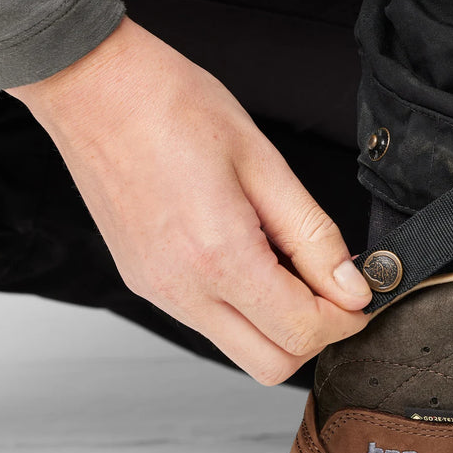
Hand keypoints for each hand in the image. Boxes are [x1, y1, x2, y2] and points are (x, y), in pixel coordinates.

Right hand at [8, 17, 371, 384]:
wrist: (93, 88)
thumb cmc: (173, 108)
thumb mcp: (264, 164)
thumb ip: (315, 237)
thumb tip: (351, 288)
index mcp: (219, 256)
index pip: (301, 332)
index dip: (345, 320)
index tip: (359, 294)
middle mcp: (182, 289)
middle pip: (272, 364)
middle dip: (314, 333)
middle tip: (330, 286)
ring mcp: (158, 292)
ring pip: (240, 350)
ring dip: (278, 324)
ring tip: (286, 261)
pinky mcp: (144, 284)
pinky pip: (209, 323)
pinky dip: (243, 308)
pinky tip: (251, 258)